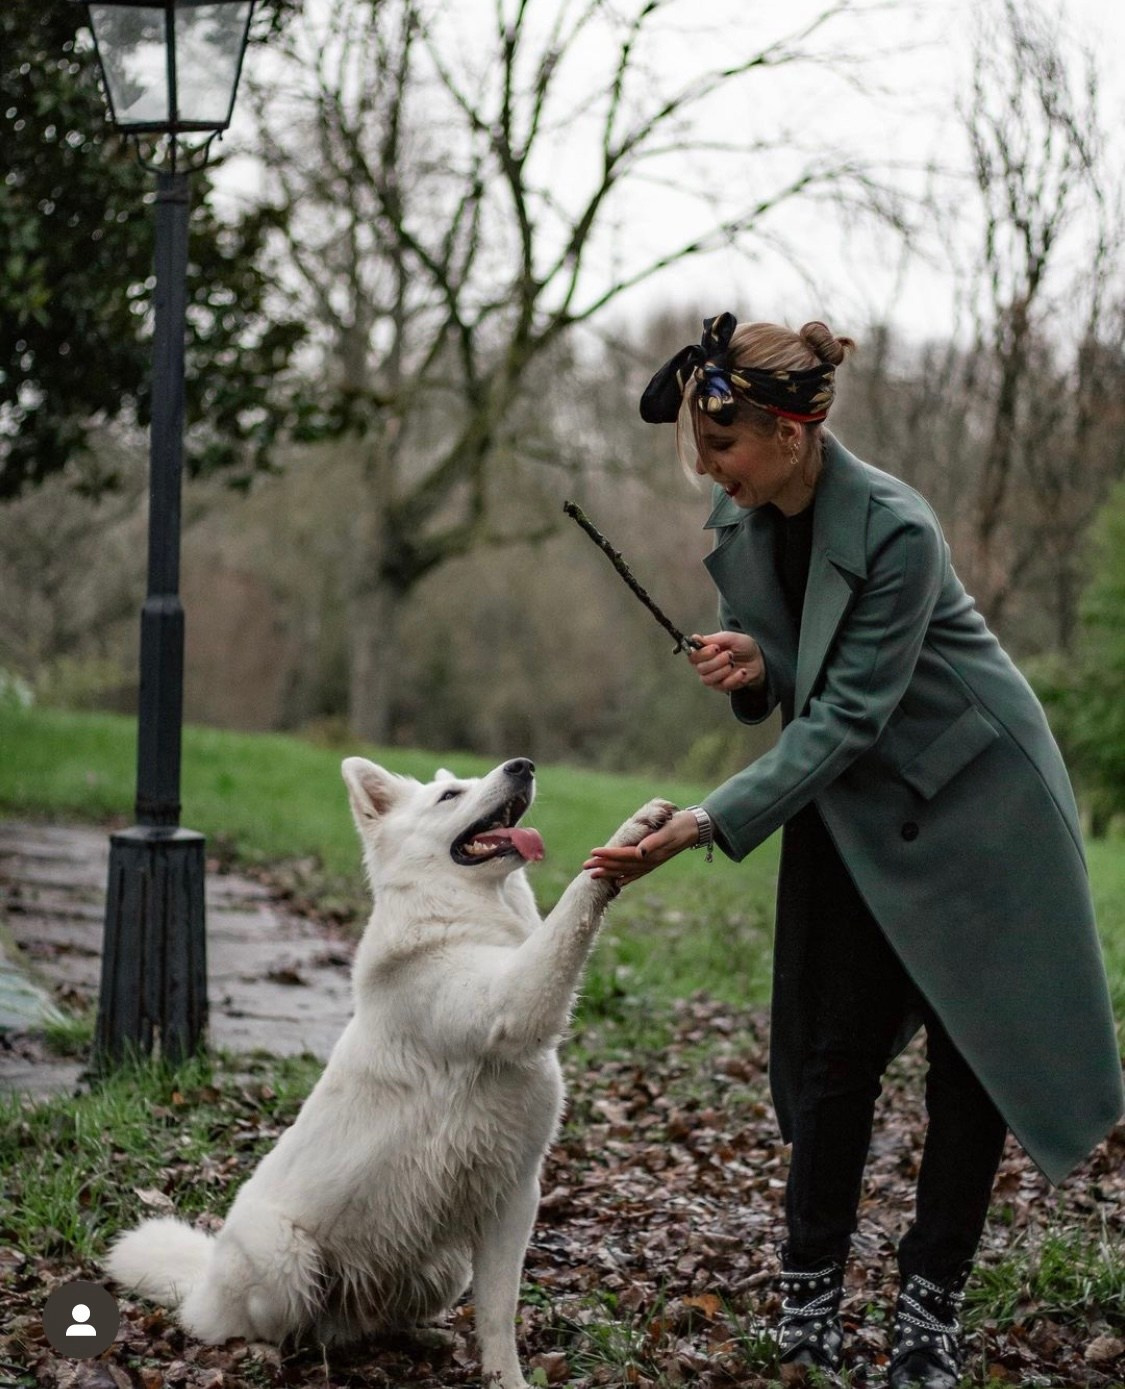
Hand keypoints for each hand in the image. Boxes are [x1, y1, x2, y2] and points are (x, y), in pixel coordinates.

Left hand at [583, 809, 702, 887]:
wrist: (694, 829)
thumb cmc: (680, 826)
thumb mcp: (667, 831)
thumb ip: (653, 843)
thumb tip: (640, 853)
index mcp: (650, 854)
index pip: (623, 855)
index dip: (608, 854)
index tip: (593, 853)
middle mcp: (649, 862)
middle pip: (621, 865)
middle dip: (603, 866)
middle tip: (585, 867)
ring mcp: (651, 864)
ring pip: (626, 870)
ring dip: (609, 871)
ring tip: (594, 874)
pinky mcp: (653, 862)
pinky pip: (636, 873)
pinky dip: (626, 878)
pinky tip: (618, 882)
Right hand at [688, 630, 764, 693]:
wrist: (759, 660)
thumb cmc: (744, 647)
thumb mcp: (731, 637)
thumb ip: (713, 638)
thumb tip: (695, 638)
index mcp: (704, 652)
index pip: (692, 656)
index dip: (702, 653)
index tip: (716, 647)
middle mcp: (705, 665)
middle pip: (700, 668)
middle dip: (716, 661)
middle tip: (729, 654)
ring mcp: (713, 677)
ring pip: (707, 679)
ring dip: (722, 671)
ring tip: (733, 663)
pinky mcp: (722, 687)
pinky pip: (723, 686)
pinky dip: (734, 678)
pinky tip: (742, 671)